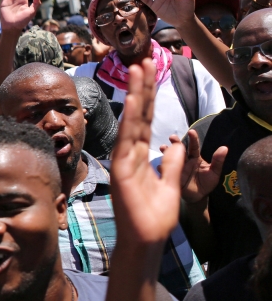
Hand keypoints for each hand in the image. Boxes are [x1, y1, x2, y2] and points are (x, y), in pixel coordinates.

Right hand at [111, 58, 183, 245]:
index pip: (147, 120)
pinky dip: (130, 119)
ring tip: (137, 68)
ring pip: (132, 121)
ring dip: (136, 94)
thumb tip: (178, 144)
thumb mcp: (173, 186)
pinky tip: (134, 101)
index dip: (150, 97)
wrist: (146, 240)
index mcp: (142, 157)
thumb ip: (174, 165)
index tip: (150, 74)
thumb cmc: (154, 218)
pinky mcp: (121, 170)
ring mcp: (124, 160)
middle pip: (139, 115)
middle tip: (143, 60)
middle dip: (142, 87)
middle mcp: (131, 154)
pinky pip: (127, 140)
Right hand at [163, 131, 227, 203]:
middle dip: (175, 142)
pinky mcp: (172, 176)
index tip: (191, 131)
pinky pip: (166, 172)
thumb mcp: (215, 172)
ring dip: (166, 152)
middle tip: (172, 137)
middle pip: (179, 150)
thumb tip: (224, 148)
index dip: (193, 139)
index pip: (194, 146)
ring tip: (163, 147)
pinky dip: (162, 168)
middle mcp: (185, 161)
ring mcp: (177, 168)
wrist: (199, 197)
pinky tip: (160, 166)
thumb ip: (218, 160)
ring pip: (170, 158)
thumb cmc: (207, 183)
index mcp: (195, 158)